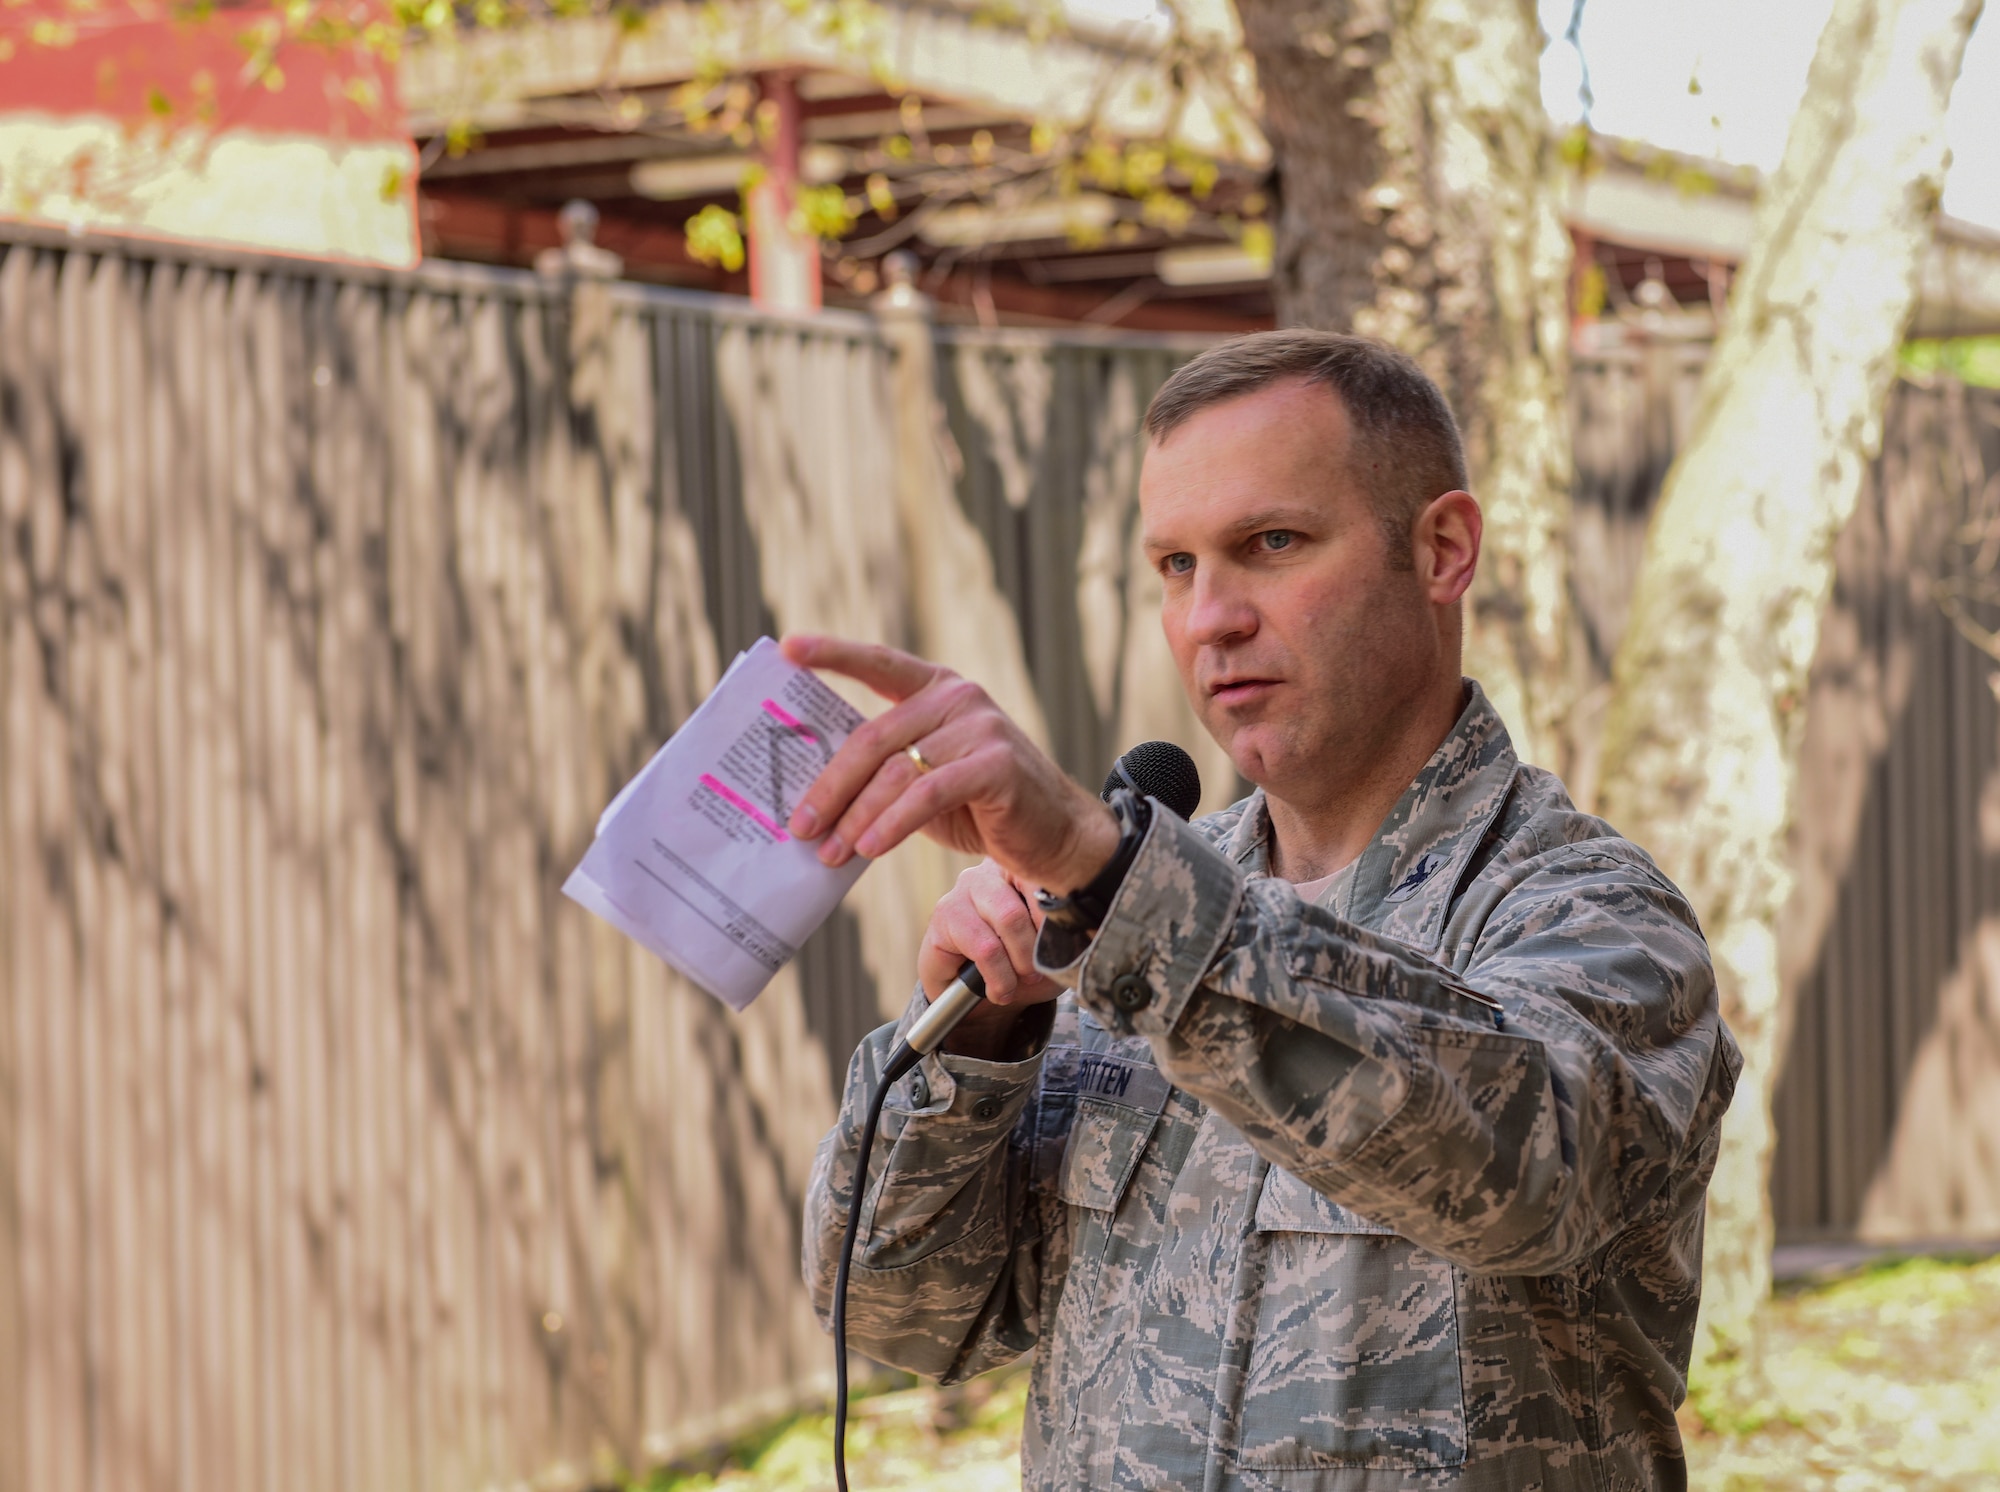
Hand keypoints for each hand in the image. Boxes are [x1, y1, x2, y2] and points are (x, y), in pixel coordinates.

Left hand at [781, 635, 1119, 893]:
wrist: (1054, 835)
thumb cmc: (981, 807)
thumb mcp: (927, 777)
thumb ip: (886, 769)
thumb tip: (815, 797)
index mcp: (938, 689)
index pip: (879, 663)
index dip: (833, 654)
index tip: (788, 648)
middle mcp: (958, 698)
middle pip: (874, 737)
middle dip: (830, 786)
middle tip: (800, 825)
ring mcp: (981, 728)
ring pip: (896, 771)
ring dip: (855, 817)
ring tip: (829, 852)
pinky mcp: (996, 766)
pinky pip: (928, 794)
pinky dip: (892, 824)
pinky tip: (870, 848)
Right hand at [920, 860, 1064, 1051]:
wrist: (978, 996)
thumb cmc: (1019, 964)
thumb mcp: (1053, 951)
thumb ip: (1066, 936)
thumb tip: (1081, 934)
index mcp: (1022, 869)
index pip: (1047, 878)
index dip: (1060, 915)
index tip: (1068, 942)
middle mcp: (991, 871)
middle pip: (1028, 902)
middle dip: (1034, 948)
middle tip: (1035, 972)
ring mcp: (963, 889)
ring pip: (1007, 920)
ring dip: (1017, 963)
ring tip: (1017, 983)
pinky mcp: (945, 915)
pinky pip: (983, 946)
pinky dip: (998, 977)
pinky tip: (998, 989)